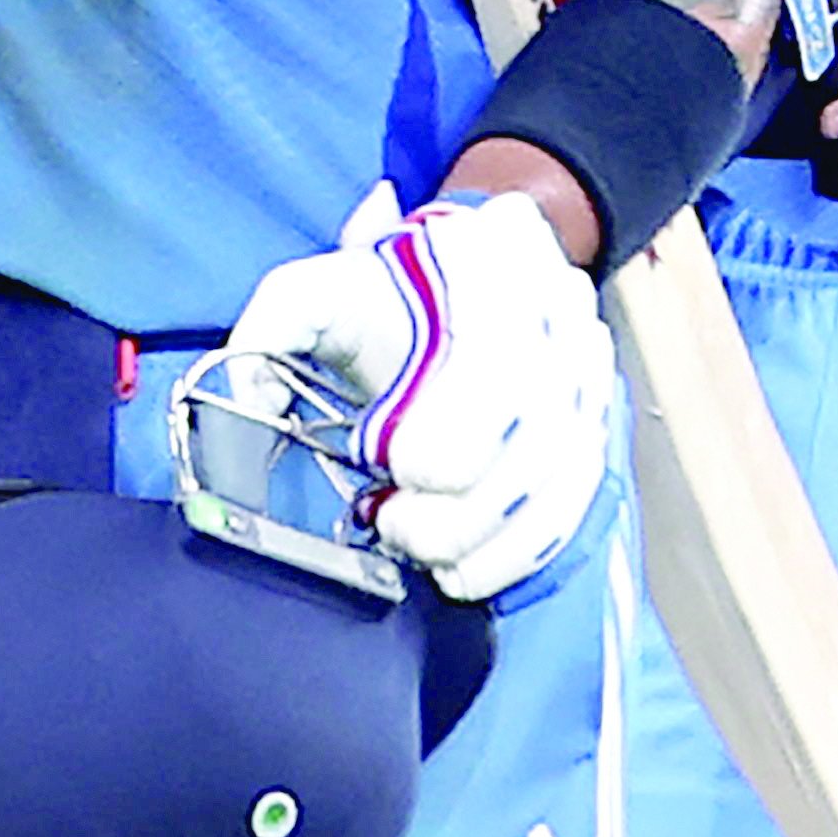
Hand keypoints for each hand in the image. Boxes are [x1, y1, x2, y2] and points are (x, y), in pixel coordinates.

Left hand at [225, 186, 616, 601]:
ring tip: (412, 541)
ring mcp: (589, 385)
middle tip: (390, 516)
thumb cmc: (383, 295)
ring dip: (475, 539)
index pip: (494, 371)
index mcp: (498, 267)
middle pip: (528, 442)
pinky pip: (570, 514)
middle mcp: (562, 323)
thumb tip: (242, 402)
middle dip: (449, 506)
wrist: (464, 279)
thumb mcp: (321, 288)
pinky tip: (458, 570)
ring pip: (553, 488)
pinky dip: (511, 558)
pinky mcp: (595, 439)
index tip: (379, 459)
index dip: (437, 440)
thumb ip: (272, 327)